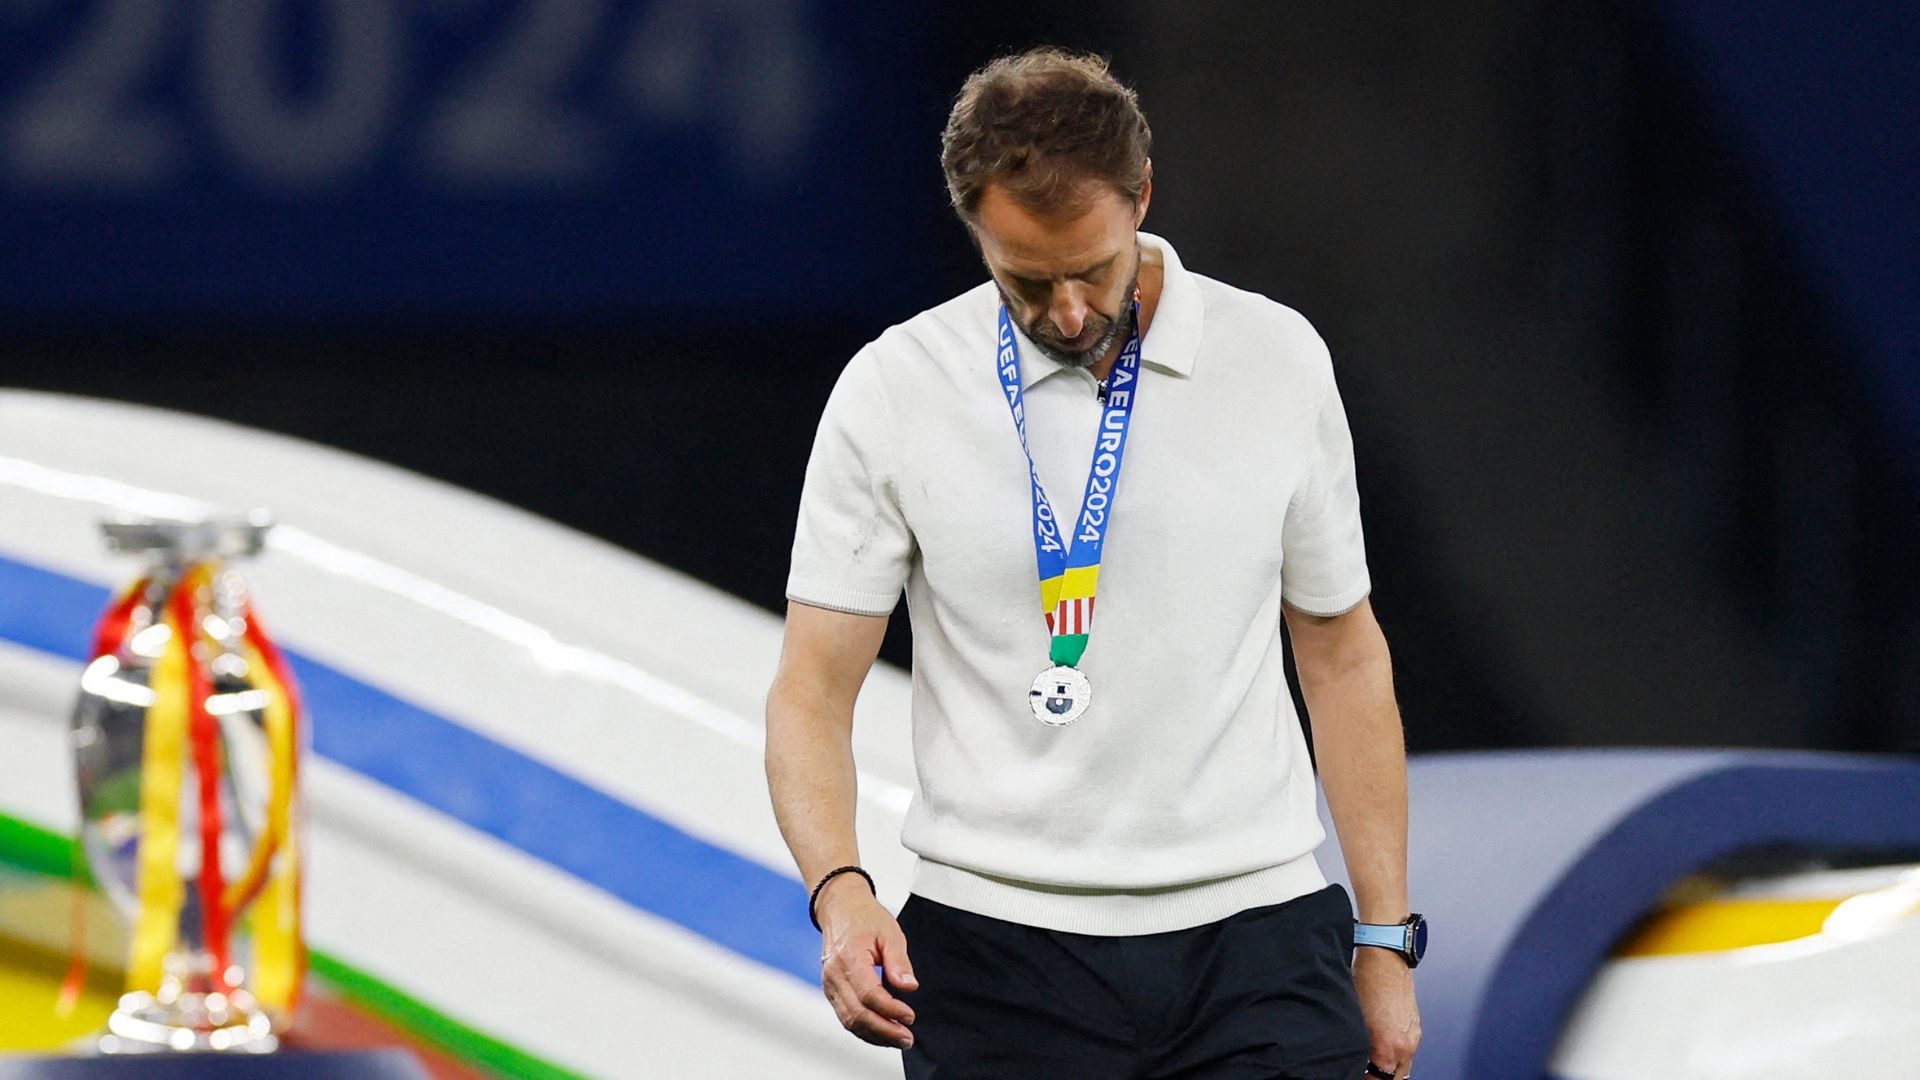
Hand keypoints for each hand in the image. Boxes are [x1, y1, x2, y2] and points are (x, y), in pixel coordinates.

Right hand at [816, 875, 919, 1049]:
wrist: (840, 908)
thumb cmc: (864, 918)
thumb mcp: (890, 933)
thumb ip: (899, 962)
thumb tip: (909, 987)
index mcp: (849, 957)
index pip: (869, 994)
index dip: (890, 1010)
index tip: (909, 1016)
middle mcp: (834, 975)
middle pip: (857, 1014)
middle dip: (884, 1030)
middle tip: (907, 1038)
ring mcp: (830, 984)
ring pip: (849, 1021)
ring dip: (875, 1035)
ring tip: (898, 1040)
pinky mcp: (831, 990)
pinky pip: (846, 1016)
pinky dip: (864, 1029)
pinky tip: (882, 1032)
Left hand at [1353, 946, 1419, 1076]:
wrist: (1386, 959)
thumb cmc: (1367, 982)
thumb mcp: (1355, 1020)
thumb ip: (1359, 1047)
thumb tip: (1355, 1060)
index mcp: (1389, 1046)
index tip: (1354, 1075)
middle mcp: (1406, 1045)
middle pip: (1394, 1079)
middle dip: (1379, 1078)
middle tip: (1364, 1073)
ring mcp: (1413, 1037)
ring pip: (1403, 1068)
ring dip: (1388, 1070)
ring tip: (1371, 1065)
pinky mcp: (1415, 1028)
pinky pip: (1407, 1053)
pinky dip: (1396, 1058)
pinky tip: (1382, 1051)